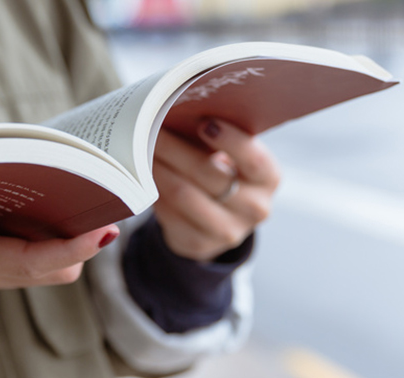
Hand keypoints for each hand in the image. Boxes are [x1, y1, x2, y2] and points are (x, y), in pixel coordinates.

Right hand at [0, 196, 118, 296]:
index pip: (37, 263)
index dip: (76, 249)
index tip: (107, 231)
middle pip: (53, 269)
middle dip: (81, 246)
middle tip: (100, 208)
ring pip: (42, 265)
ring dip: (64, 241)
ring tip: (78, 203)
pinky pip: (23, 254)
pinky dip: (40, 236)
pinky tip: (36, 207)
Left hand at [153, 119, 279, 260]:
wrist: (218, 222)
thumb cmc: (223, 173)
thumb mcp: (232, 157)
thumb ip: (217, 137)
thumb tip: (177, 108)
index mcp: (268, 178)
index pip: (254, 159)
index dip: (230, 140)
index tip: (203, 122)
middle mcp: (254, 208)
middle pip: (209, 174)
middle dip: (174, 147)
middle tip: (148, 126)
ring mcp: (228, 231)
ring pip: (183, 194)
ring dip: (156, 167)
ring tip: (136, 148)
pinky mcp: (199, 244)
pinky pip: (168, 213)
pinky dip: (151, 190)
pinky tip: (140, 174)